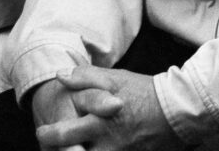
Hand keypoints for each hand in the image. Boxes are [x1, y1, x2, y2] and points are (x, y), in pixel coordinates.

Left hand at [35, 66, 184, 150]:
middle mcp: (106, 142)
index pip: (64, 133)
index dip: (48, 136)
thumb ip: (86, 77)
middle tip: (49, 144)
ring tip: (72, 148)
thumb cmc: (143, 92)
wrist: (177, 110)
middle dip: (57, 149)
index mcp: (100, 119)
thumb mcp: (116, 78)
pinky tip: (92, 149)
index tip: (41, 132)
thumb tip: (60, 75)